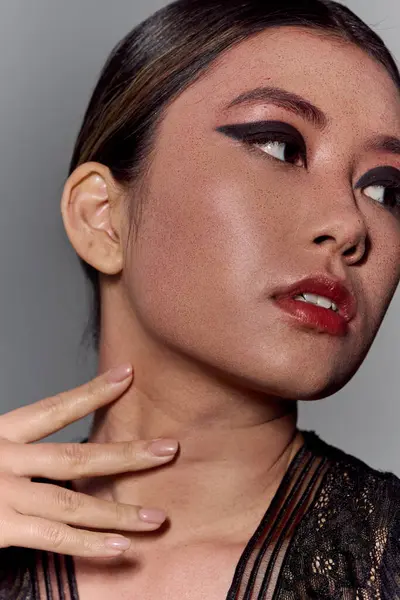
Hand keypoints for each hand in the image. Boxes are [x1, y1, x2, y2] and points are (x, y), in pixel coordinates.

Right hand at [0, 364, 177, 556]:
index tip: (127, 376)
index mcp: (0, 434)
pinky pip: (51, 538)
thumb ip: (17, 438)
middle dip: (126, 454)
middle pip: (77, 455)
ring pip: (73, 503)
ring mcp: (3, 496)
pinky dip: (88, 544)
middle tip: (168, 450)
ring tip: (157, 517)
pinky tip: (121, 547)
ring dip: (118, 511)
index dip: (93, 392)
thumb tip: (47, 438)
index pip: (55, 407)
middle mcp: (5, 460)